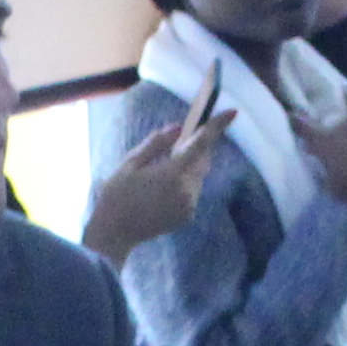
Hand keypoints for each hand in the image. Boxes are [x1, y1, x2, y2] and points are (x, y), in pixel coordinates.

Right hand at [83, 105, 232, 262]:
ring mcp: (189, 205)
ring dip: (187, 167)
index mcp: (173, 173)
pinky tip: (160, 189)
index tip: (233, 111)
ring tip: (160, 172)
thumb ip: (157, 143)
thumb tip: (178, 128)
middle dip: (195, 148)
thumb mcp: (130, 163)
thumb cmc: (116, 195)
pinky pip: (192, 191)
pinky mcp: (187, 216)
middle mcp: (188, 190)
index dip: (218, 126)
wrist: (114, 233)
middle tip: (176, 144)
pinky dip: (183, 183)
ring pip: (197, 176)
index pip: (202, 143)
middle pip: (202, 160)